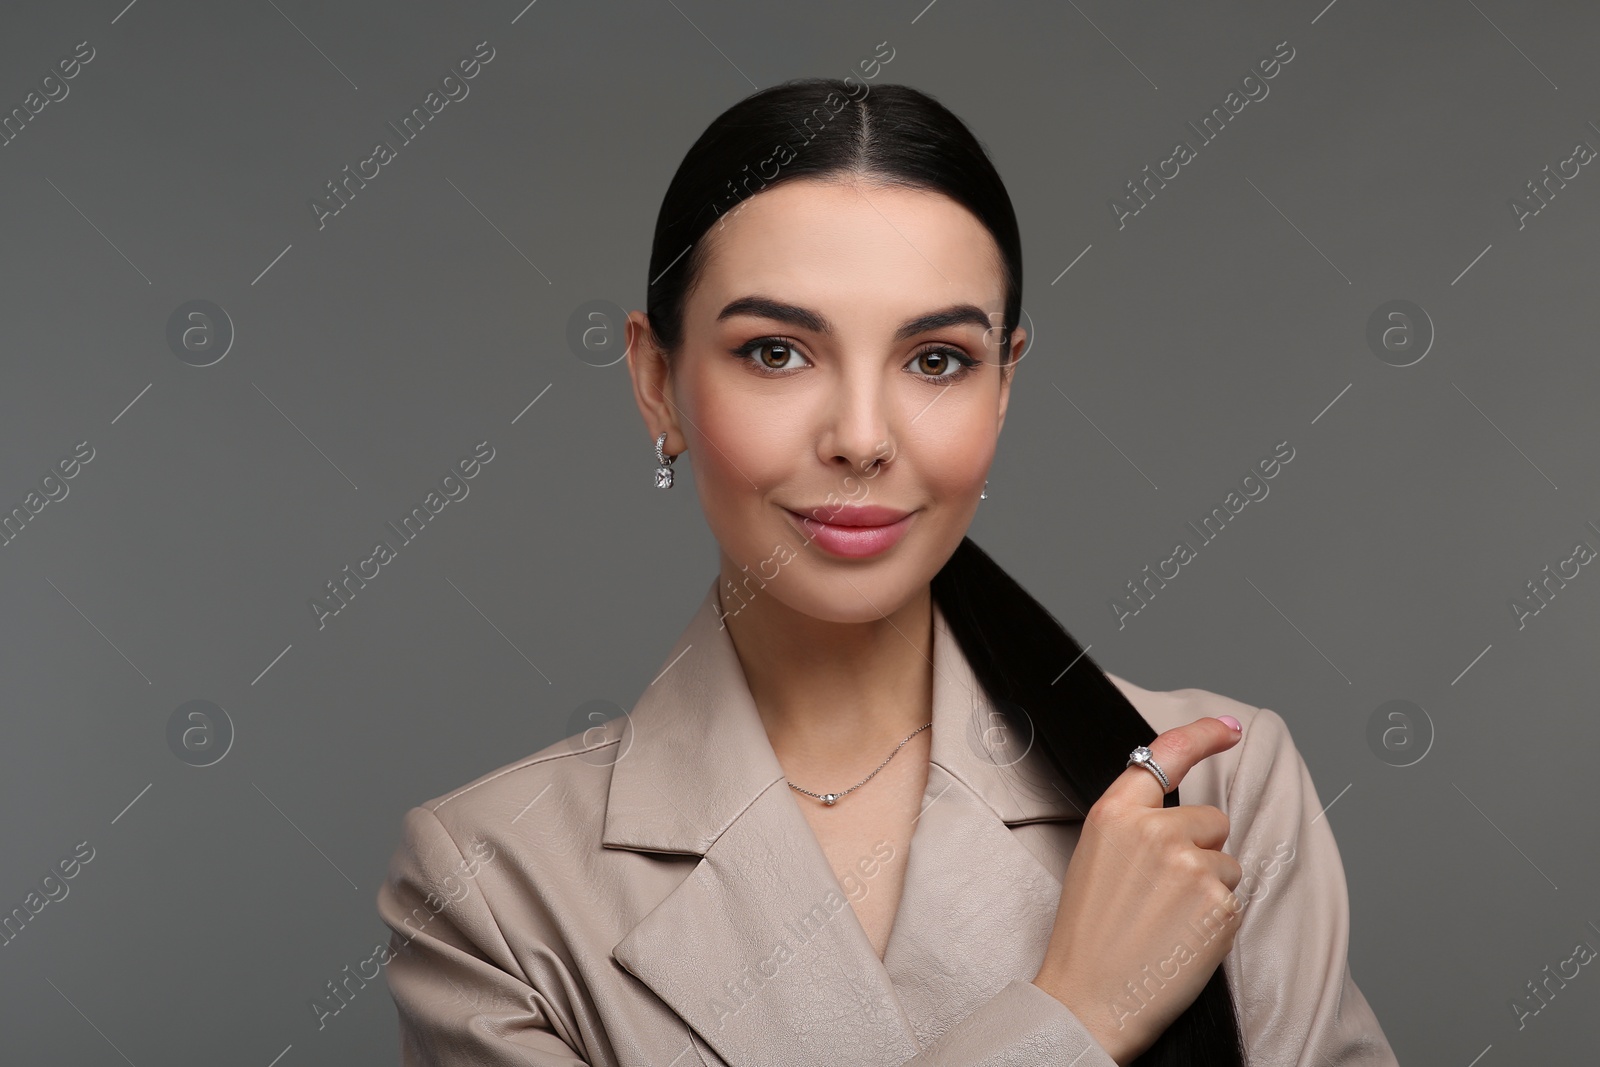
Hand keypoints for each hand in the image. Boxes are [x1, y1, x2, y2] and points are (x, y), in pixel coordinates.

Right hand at [1031, 716, 1245, 1064]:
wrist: (1089, 999)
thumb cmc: (1088, 936)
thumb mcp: (1096, 859)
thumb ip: (1134, 826)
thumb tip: (1182, 816)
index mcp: (1114, 814)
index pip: (1164, 755)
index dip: (1202, 735)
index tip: (1229, 727)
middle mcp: (1153, 830)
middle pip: (1211, 818)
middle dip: (1201, 848)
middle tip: (1162, 893)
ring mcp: (1189, 864)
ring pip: (1226, 862)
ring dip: (1209, 888)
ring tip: (1167, 921)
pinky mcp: (1218, 902)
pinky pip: (1233, 899)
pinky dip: (1215, 920)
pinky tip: (1182, 939)